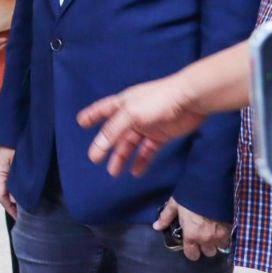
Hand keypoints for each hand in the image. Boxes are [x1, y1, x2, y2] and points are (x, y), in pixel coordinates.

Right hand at [0, 147, 17, 218]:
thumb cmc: (19, 142)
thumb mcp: (19, 162)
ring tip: (24, 209)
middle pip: (1, 194)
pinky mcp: (4, 166)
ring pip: (4, 189)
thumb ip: (17, 181)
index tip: (20, 218)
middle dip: (12, 206)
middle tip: (24, 217)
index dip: (9, 208)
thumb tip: (15, 199)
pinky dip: (13, 191)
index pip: (1, 195)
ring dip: (13, 199)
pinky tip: (22, 196)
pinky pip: (7, 182)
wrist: (16, 127)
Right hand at [77, 73, 207, 176]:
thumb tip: (97, 147)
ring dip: (122, 157)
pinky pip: (147, 150)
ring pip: (130, 144)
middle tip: (95, 160)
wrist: (190, 100)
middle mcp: (133, 114)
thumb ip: (113, 131)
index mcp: (123, 104)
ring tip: (114, 172)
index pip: (102, 110)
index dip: (91, 115)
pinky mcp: (161, 135)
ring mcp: (147, 125)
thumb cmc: (158, 100)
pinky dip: (141, 160)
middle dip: (105, 146)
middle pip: (115, 133)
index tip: (80, 122)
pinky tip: (136, 171)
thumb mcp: (130, 114)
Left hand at [154, 198, 229, 261]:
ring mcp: (221, 235)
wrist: (211, 184)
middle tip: (202, 235)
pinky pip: (229, 239)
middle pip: (208, 252)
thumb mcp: (175, 204)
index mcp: (191, 235)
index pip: (192, 255)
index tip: (190, 244)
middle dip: (205, 246)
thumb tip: (156, 227)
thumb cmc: (190, 194)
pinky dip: (225, 235)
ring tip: (212, 231)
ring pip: (220, 246)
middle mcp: (207, 239)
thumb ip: (166, 217)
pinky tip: (220, 226)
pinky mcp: (231, 228)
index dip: (191, 251)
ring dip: (216, 241)